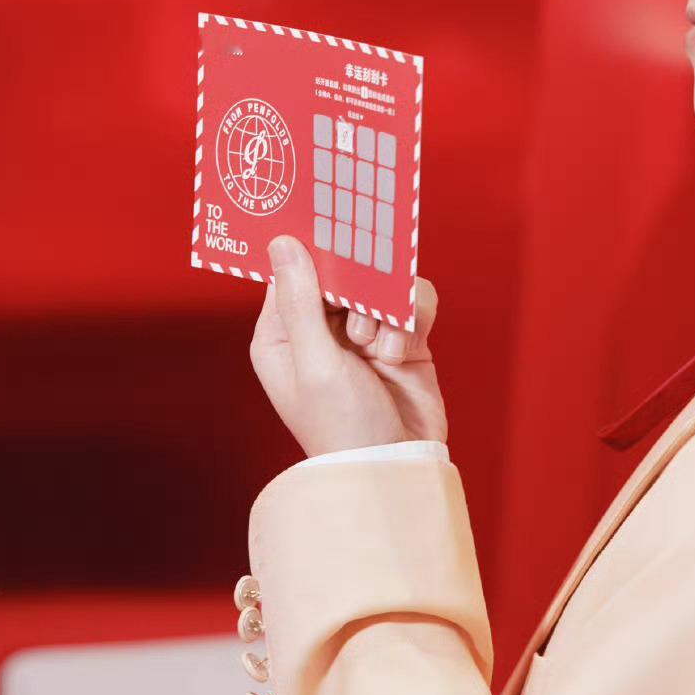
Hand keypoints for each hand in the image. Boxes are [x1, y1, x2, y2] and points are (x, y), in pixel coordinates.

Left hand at [248, 233, 444, 458]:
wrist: (394, 466)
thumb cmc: (340, 425)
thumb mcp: (313, 362)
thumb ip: (301, 300)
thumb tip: (283, 243)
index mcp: (282, 333)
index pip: (290, 271)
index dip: (308, 249)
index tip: (327, 227)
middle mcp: (320, 327)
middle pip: (341, 269)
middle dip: (357, 284)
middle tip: (360, 305)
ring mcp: (364, 331)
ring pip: (382, 282)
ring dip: (383, 311)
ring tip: (377, 349)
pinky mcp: (403, 338)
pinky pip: (412, 302)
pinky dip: (410, 323)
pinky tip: (399, 356)